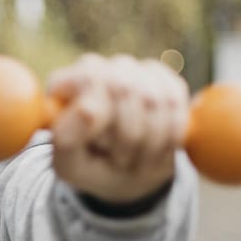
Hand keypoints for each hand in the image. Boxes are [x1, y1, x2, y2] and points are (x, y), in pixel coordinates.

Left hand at [48, 54, 189, 203]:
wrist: (123, 173)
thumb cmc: (90, 166)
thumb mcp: (69, 165)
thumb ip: (68, 139)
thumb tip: (87, 110)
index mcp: (63, 84)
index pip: (89, 81)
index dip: (101, 118)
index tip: (100, 145)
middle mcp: (96, 67)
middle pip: (124, 89)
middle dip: (128, 136)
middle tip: (120, 159)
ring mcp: (131, 69)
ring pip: (155, 98)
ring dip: (150, 141)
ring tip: (137, 157)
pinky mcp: (163, 78)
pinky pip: (176, 102)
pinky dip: (171, 135)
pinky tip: (157, 149)